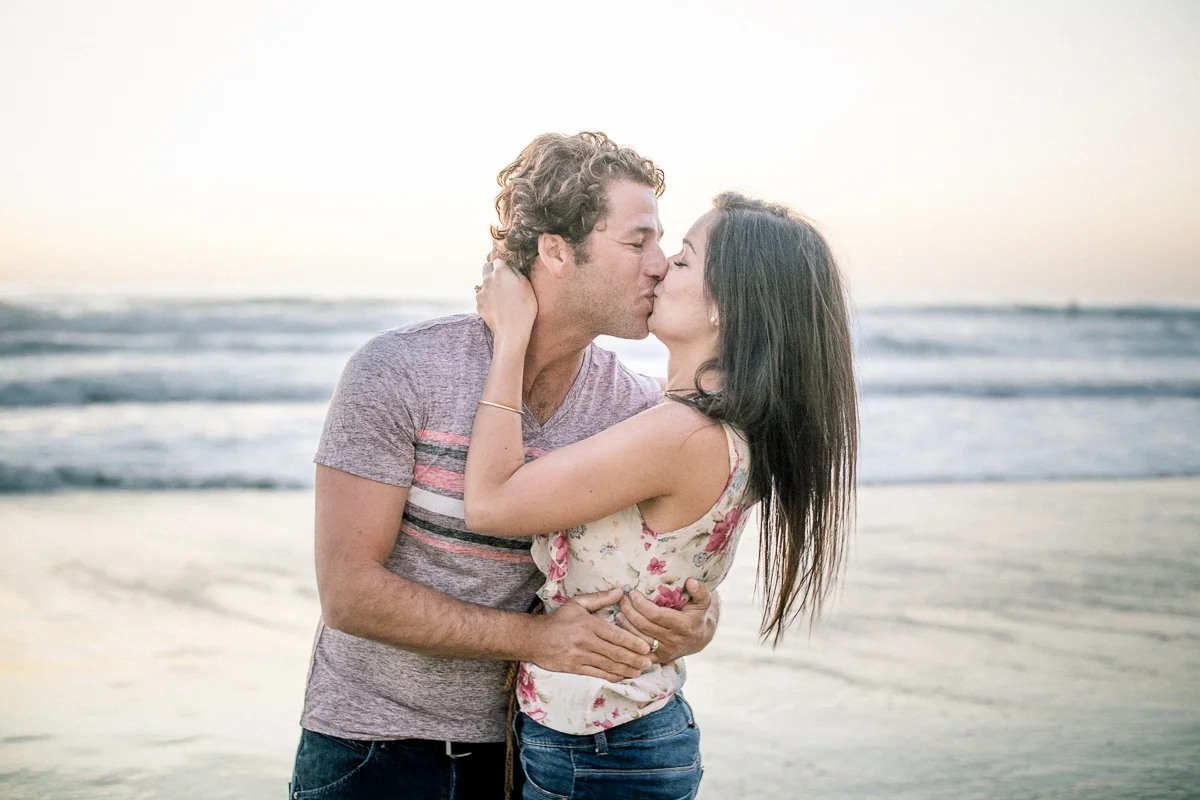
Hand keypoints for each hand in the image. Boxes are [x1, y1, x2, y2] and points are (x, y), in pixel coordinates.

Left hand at [476, 258, 536, 339]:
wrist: (512, 330)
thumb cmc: (524, 307)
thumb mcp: (526, 284)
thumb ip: (515, 271)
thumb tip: (509, 266)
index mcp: (500, 272)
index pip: (498, 261)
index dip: (504, 266)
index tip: (509, 273)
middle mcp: (487, 279)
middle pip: (486, 268)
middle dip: (492, 271)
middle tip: (503, 281)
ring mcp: (481, 293)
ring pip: (484, 285)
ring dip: (491, 288)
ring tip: (503, 300)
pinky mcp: (478, 304)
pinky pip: (483, 298)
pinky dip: (488, 301)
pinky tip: (498, 308)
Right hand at [527, 587, 652, 681]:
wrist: (533, 638)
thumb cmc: (558, 619)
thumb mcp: (578, 604)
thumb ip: (600, 598)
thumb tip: (621, 591)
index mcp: (588, 624)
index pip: (615, 635)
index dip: (632, 642)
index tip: (646, 646)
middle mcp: (585, 641)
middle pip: (614, 652)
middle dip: (634, 658)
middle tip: (649, 662)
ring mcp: (579, 657)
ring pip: (608, 665)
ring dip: (626, 669)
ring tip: (640, 671)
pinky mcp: (574, 669)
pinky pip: (596, 674)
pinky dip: (611, 676)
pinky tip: (622, 677)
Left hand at [615, 579, 716, 664]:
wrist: (699, 638)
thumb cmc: (698, 615)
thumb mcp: (704, 601)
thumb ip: (700, 590)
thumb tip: (691, 582)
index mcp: (683, 626)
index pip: (655, 615)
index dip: (641, 604)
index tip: (632, 593)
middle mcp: (673, 641)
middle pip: (643, 626)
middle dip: (629, 611)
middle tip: (622, 599)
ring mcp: (664, 652)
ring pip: (637, 639)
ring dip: (624, 625)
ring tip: (618, 611)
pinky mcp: (657, 659)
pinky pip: (637, 651)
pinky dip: (627, 640)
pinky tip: (621, 628)